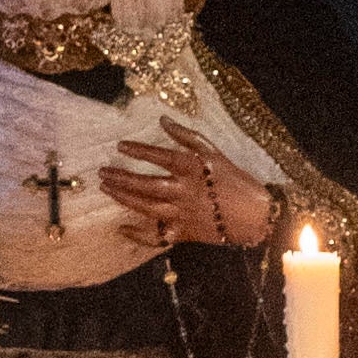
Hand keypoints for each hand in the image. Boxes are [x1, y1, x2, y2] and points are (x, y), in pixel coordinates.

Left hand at [101, 120, 273, 248]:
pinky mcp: (183, 233)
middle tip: (102, 172)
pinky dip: (138, 236)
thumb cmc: (236, 181)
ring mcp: (181, 214)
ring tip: (107, 189)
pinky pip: (156, 236)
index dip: (137, 151)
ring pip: (146, 207)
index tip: (120, 146)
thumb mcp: (214, 153)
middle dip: (121, 178)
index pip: (158, 157)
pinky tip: (122, 229)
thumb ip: (187, 136)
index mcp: (192, 169)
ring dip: (124, 198)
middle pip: (145, 184)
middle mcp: (183, 192)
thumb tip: (163, 120)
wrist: (255, 216)